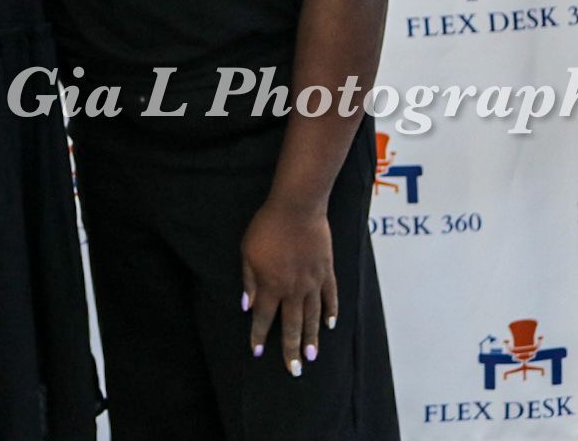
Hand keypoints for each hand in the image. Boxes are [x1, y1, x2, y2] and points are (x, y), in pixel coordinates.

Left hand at [241, 201, 337, 376]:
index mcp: (271, 285)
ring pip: (313, 317)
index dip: (259, 336)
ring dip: (312, 338)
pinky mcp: (326, 271)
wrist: (297, 208)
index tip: (257, 352)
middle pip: (292, 326)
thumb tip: (246, 305)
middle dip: (291, 350)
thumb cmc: (267, 227)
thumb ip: (248, 281)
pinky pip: (330, 297)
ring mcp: (313, 282)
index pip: (264, 318)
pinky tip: (330, 325)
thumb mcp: (247, 252)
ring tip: (312, 356)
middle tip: (294, 370)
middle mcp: (293, 289)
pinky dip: (331, 312)